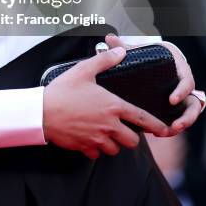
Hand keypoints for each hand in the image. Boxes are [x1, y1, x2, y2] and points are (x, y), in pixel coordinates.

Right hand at [43, 46, 168, 159]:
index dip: (156, 125)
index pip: (142, 119)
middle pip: (132, 141)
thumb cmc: (63, 90)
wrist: (41, 112)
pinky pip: (97, 154)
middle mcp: (108, 125)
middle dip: (130, 136)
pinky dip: (96, 149)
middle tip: (122, 128)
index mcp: (112, 106)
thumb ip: (104, 60)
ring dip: (113, 143)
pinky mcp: (84, 147)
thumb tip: (120, 51)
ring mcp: (96, 139)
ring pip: (115, 149)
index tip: (163, 129)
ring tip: (105, 132)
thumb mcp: (83, 70)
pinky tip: (89, 138)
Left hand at [105, 35, 201, 135]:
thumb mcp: (140, 50)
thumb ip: (125, 45)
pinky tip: (160, 132)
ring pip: (189, 113)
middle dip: (186, 116)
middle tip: (175, 125)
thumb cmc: (149, 55)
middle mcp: (183, 83)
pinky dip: (173, 126)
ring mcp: (181, 97)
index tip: (171, 100)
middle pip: (193, 103)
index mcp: (178, 68)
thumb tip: (110, 37)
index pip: (187, 81)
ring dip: (182, 124)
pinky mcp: (176, 107)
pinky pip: (180, 118)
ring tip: (168, 132)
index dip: (181, 91)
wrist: (155, 60)